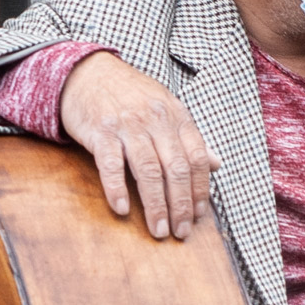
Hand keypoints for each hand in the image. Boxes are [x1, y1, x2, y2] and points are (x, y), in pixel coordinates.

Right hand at [53, 51, 217, 240]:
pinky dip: (118, 188)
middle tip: (180, 232)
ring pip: (148, 170)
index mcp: (176, 116)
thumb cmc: (129, 95)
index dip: (200, 189)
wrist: (87, 73)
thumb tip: (217, 163)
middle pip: (176, 168)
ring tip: (158, 230)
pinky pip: (112, 164)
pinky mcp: (101, 131)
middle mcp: (155, 120)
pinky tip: (123, 209)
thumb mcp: (166, 108)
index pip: (197, 157)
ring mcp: (128, 125)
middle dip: (180, 205)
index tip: (199, 215)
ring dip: (155, 205)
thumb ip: (190, 137)